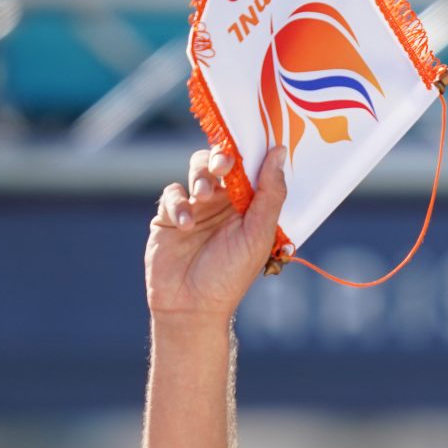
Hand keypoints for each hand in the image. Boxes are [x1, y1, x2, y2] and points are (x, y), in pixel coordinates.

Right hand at [145, 147, 288, 322]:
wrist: (192, 306)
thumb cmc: (231, 275)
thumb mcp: (258, 233)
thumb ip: (269, 193)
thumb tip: (279, 152)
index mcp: (249, 206)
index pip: (250, 168)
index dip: (250, 151)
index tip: (249, 141)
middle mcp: (223, 203)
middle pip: (220, 161)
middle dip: (219, 158)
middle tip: (222, 166)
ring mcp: (196, 207)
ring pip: (195, 171)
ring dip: (199, 176)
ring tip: (202, 197)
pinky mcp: (169, 217)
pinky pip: (172, 195)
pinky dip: (178, 205)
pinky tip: (185, 226)